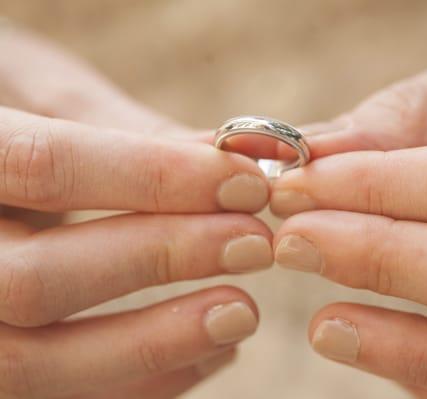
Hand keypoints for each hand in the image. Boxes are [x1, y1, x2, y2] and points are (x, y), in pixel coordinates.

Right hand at [0, 27, 271, 397]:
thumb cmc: (6, 111)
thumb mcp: (38, 91)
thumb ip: (124, 126)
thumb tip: (242, 153)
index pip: (46, 167)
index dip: (156, 177)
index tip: (247, 182)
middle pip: (35, 281)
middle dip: (160, 261)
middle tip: (254, 244)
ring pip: (32, 362)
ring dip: (155, 344)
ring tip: (241, 313)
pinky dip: (142, 383)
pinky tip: (210, 352)